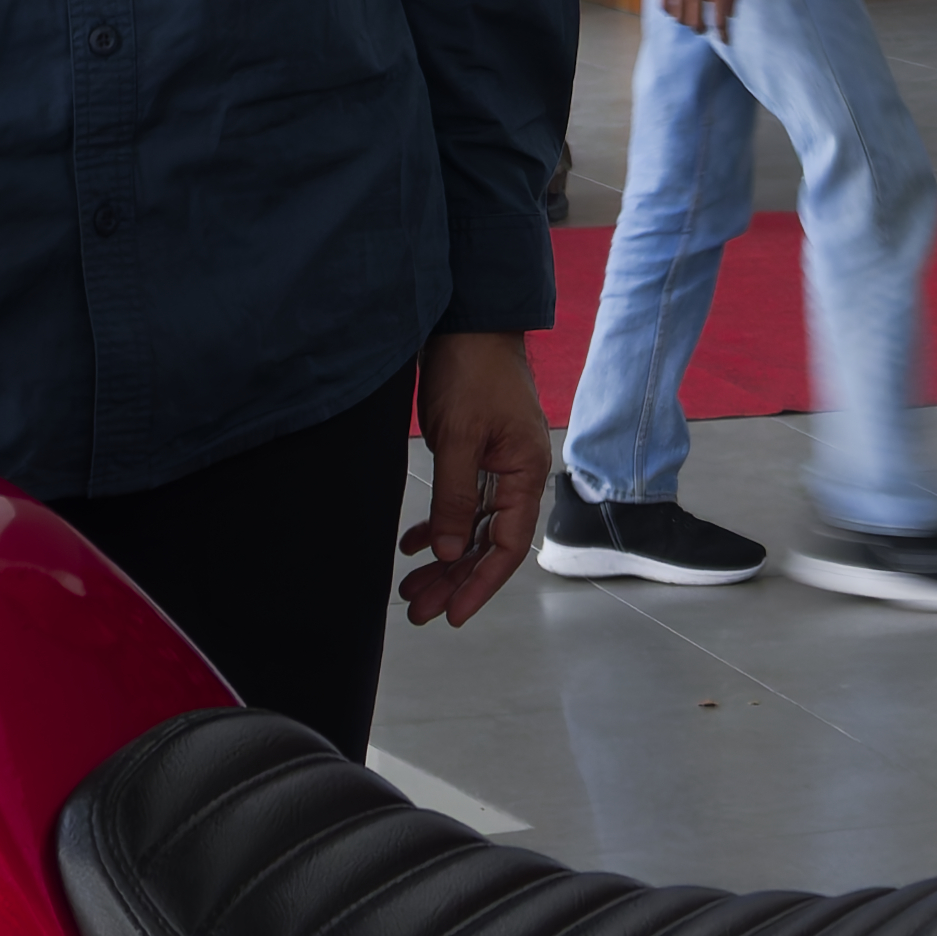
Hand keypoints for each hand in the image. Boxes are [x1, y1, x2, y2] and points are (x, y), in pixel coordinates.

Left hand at [398, 329, 550, 626]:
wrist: (469, 321)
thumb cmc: (471, 370)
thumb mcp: (458, 437)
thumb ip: (456, 498)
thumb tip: (453, 554)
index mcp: (525, 473)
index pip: (508, 546)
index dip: (480, 585)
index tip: (452, 614)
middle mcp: (518, 475)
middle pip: (489, 545)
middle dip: (455, 581)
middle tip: (418, 609)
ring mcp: (499, 465)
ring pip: (473, 529)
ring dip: (444, 560)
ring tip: (411, 588)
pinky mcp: (478, 454)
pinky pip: (463, 504)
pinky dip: (439, 527)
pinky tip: (414, 545)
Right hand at [646, 0, 739, 36]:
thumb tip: (730, 11)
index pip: (721, 18)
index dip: (723, 34)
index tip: (725, 42)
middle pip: (696, 21)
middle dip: (700, 29)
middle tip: (702, 29)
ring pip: (679, 15)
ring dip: (684, 21)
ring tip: (687, 21)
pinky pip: (664, 2)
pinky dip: (669, 11)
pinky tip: (673, 11)